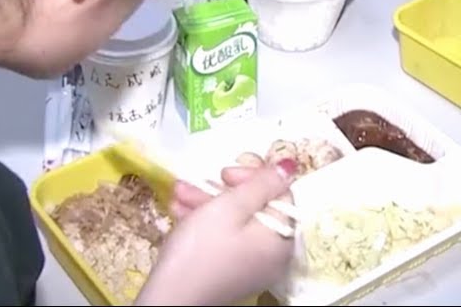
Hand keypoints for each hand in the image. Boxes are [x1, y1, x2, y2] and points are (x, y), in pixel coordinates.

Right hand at [136, 161, 297, 305]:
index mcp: (281, 238)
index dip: (253, 177)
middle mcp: (273, 255)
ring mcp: (251, 267)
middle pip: (254, 209)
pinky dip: (205, 225)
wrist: (170, 299)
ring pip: (234, 224)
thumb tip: (289, 166)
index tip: (224, 174)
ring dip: (206, 204)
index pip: (280, 195)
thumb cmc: (201, 249)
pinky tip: (180, 213)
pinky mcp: (230, 274)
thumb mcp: (231, 206)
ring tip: (178, 194)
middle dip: (222, 192)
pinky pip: (225, 241)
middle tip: (198, 182)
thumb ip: (262, 183)